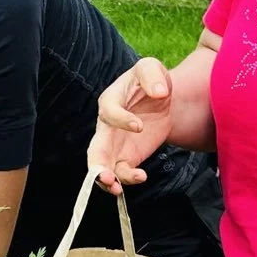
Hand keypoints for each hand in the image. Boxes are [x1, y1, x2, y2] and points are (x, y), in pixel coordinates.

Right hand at [89, 57, 175, 193]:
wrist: (161, 100)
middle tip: (105, 176)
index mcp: (110, 101)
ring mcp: (114, 144)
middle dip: (97, 165)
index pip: (108, 112)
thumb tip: (159, 91)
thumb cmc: (151, 81)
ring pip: (103, 165)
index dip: (121, 120)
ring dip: (105, 179)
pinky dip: (127, 179)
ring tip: (116, 189)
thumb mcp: (151, 68)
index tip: (139, 126)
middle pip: (95, 147)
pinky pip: (120, 171)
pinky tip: (141, 177)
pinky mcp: (126, 156)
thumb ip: (152, 75)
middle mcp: (106, 126)